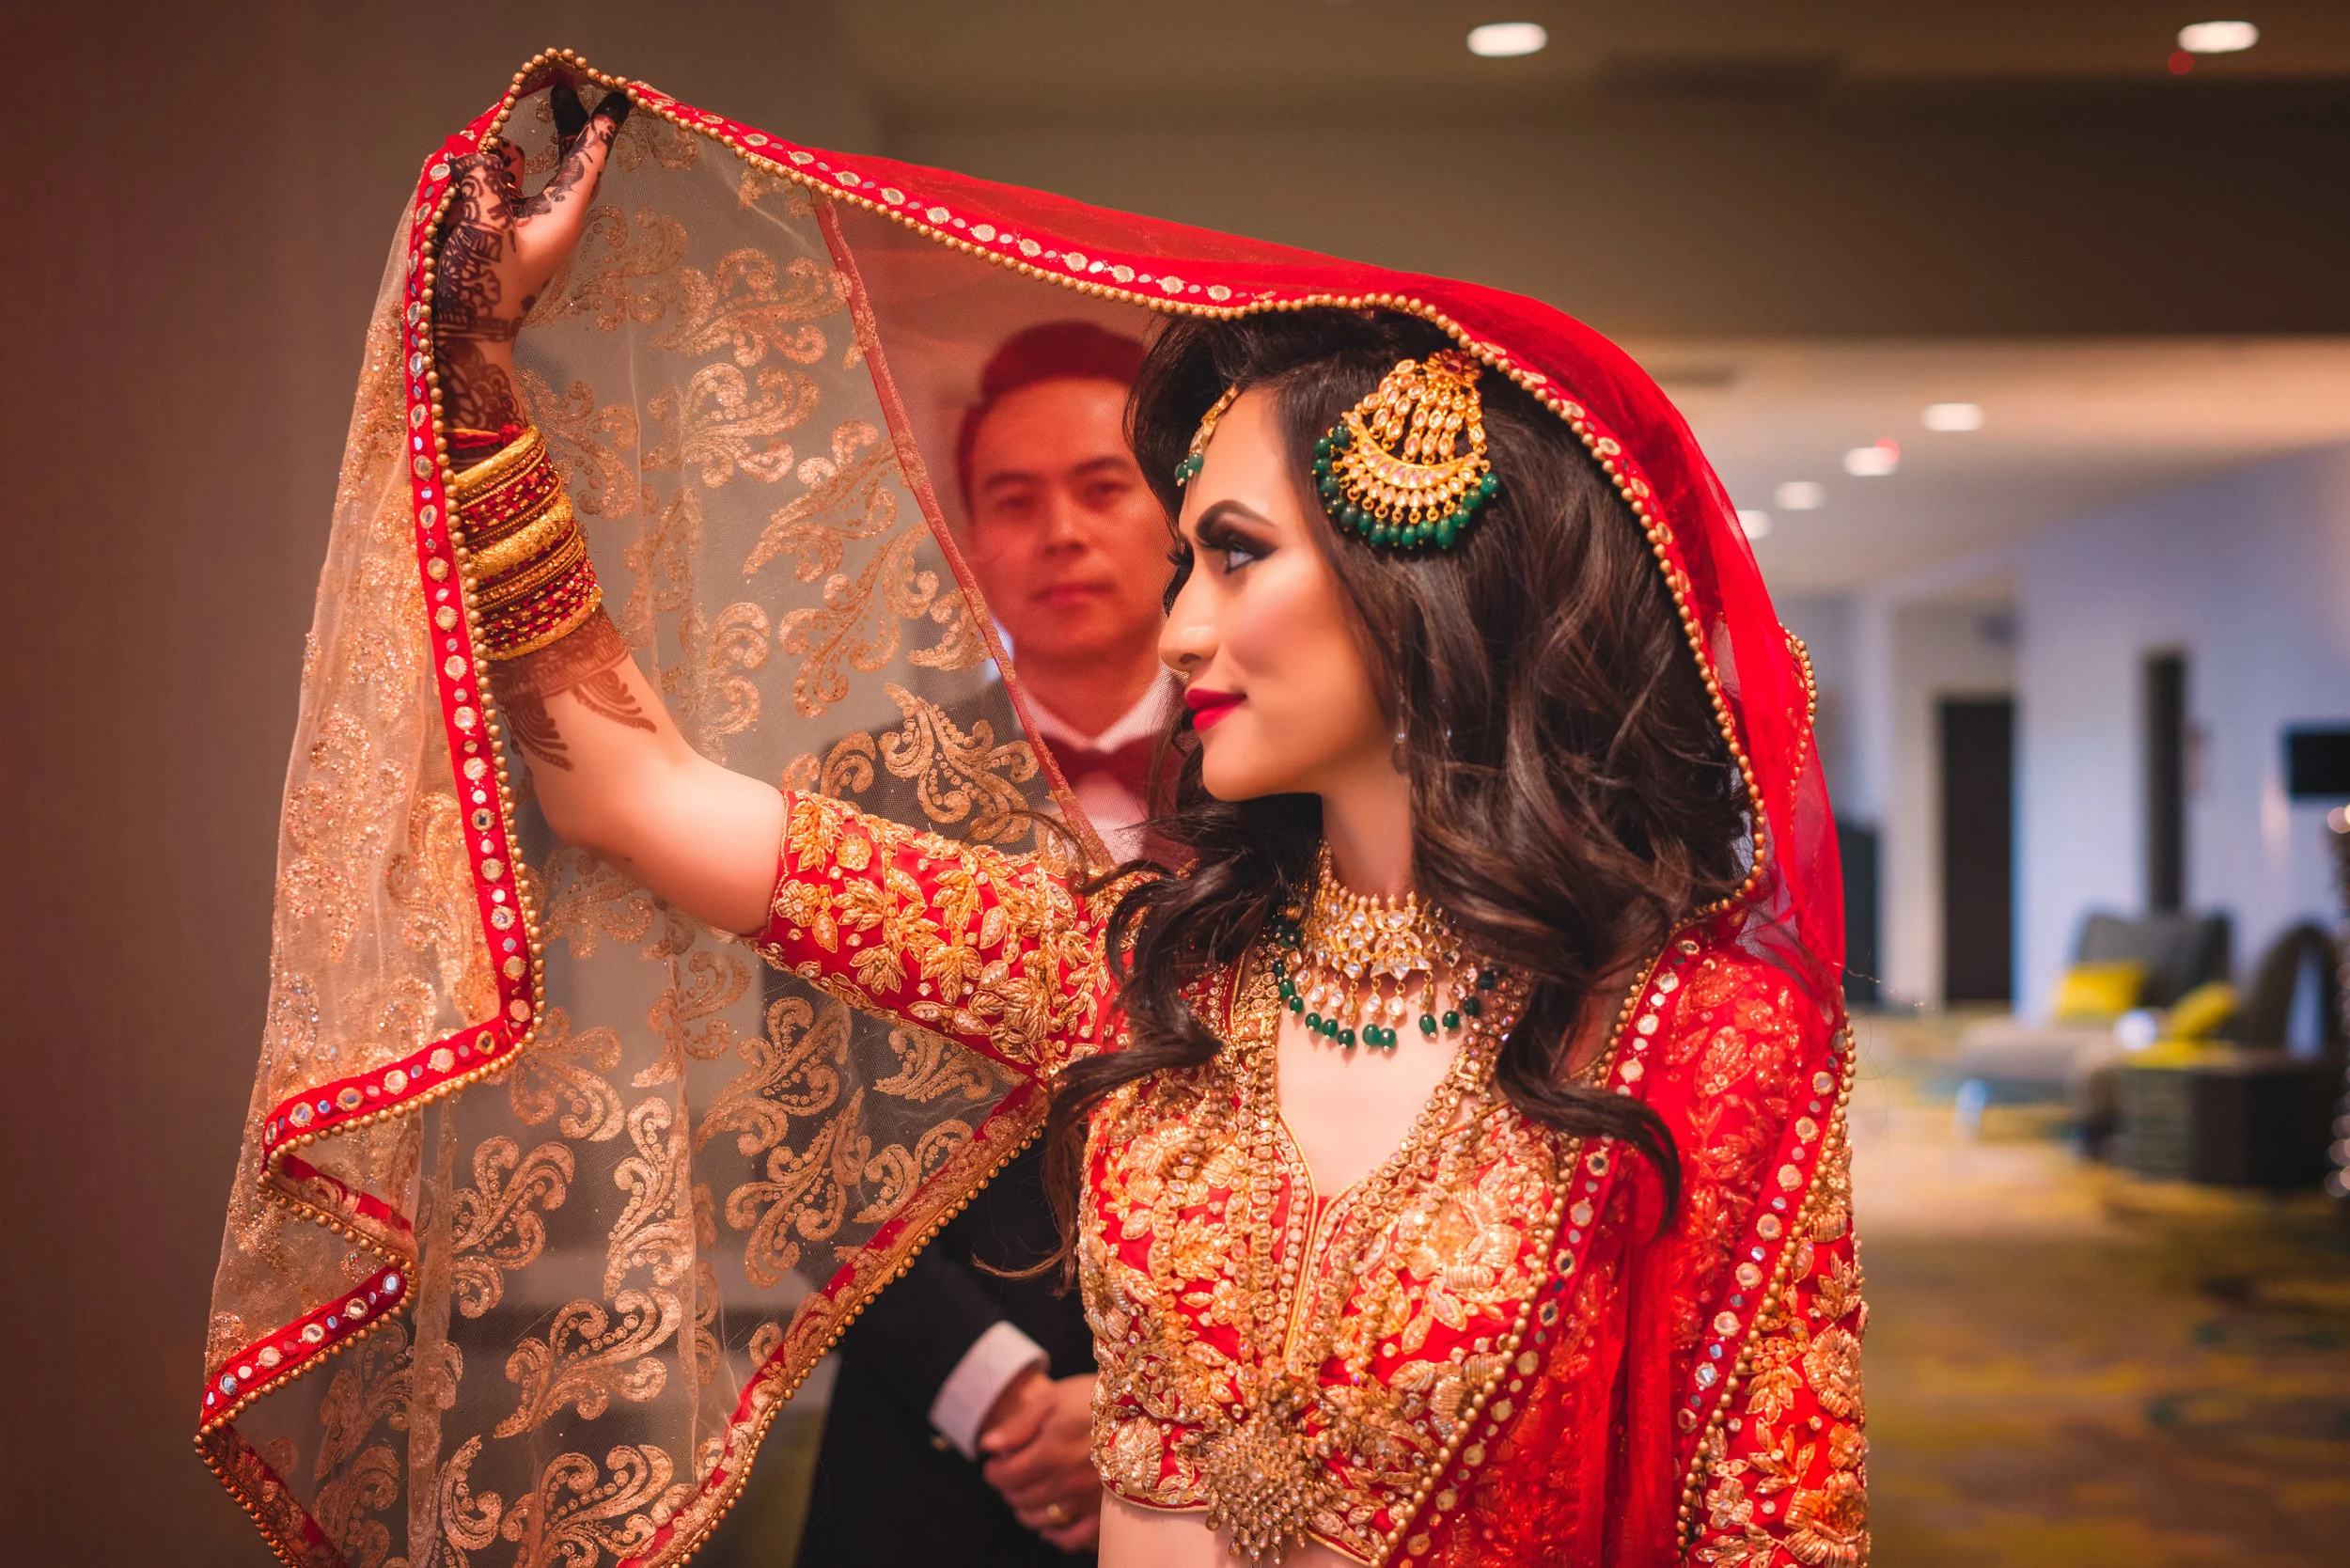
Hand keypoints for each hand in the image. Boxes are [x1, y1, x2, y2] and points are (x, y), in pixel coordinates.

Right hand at [432, 81, 629, 432]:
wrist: (466, 338)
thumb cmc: (483, 289)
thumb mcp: (483, 228)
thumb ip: (483, 181)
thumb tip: (478, 155)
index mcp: (561, 217)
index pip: (588, 162)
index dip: (601, 127)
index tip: (619, 97)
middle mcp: (549, 218)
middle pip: (567, 161)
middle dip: (566, 124)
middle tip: (564, 88)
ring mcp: (525, 226)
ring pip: (528, 172)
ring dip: (516, 150)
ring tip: (500, 133)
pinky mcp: (501, 234)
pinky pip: (502, 189)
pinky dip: (492, 172)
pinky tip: (476, 162)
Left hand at [979, 1369, 1102, 1552]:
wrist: (1146, 1409)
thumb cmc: (1098, 1399)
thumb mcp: (1054, 1399)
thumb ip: (1018, 1425)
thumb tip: (987, 1446)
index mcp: (1050, 1453)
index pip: (1004, 1477)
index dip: (993, 1471)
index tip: (996, 1463)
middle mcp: (1066, 1483)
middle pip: (1019, 1499)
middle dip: (1009, 1487)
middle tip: (1014, 1473)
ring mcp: (1086, 1502)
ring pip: (1040, 1520)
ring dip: (1027, 1509)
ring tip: (1031, 1492)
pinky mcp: (1105, 1512)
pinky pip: (1072, 1538)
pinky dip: (1056, 1534)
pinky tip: (1053, 1519)